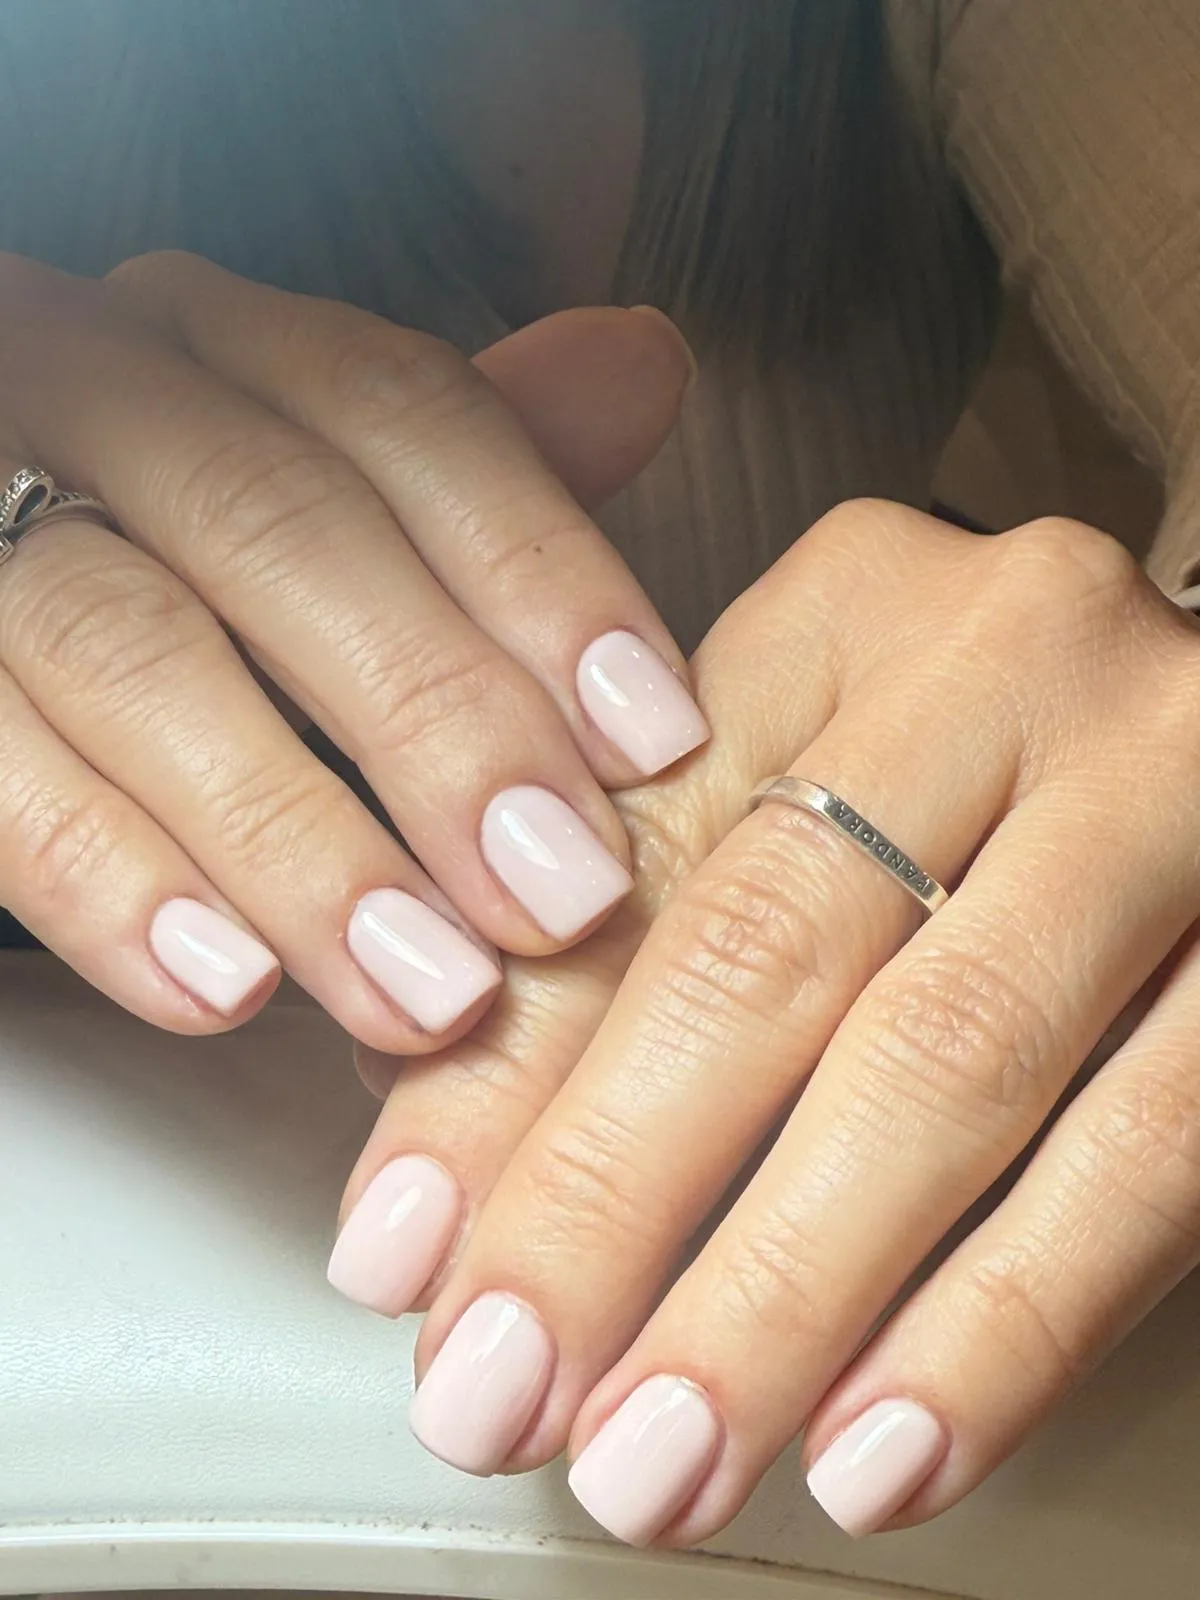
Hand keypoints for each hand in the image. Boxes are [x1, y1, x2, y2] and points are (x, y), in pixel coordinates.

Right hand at [0, 250, 704, 1043]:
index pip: (401, 412)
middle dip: (437, 720)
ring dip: (295, 837)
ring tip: (424, 984)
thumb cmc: (181, 556)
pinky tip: (227, 988)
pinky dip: (109, 882)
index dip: (540, 573)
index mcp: (217, 342)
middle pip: (277, 526)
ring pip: (130, 650)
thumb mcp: (325, 492)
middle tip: (558, 894)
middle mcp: (89, 388)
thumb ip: (469, 470)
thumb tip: (642, 364)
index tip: (654, 737)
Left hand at [341, 500, 1199, 1543]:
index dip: (514, 1083)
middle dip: (626, 1203)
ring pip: (964, 1066)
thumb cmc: (966, 775)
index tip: (411, 1266)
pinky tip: (892, 1440)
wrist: (1197, 739)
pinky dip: (1008, 1316)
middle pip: (785, 953)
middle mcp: (1024, 659)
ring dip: (797, 1297)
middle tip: (510, 1395)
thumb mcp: (781, 804)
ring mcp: (1179, 784)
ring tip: (671, 1457)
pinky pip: (1153, 1147)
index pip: (646, 867)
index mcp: (854, 609)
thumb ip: (604, 966)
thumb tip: (429, 1205)